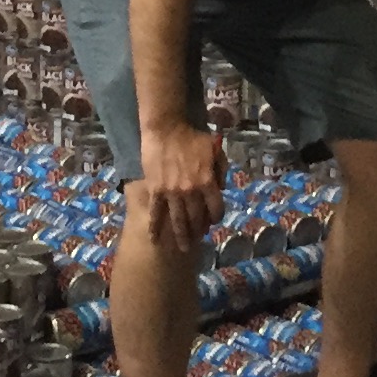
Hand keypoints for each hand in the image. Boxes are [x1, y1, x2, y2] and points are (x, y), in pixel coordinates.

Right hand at [130, 119, 223, 252]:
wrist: (165, 129)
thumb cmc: (192, 137)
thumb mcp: (214, 150)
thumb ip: (221, 170)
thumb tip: (221, 189)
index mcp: (207, 182)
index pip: (216, 209)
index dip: (216, 217)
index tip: (213, 220)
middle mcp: (191, 192)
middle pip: (197, 219)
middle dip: (199, 231)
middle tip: (198, 238)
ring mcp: (172, 193)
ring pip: (178, 221)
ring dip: (181, 237)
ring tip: (182, 248)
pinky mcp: (155, 191)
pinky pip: (156, 213)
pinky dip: (155, 228)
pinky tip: (154, 239)